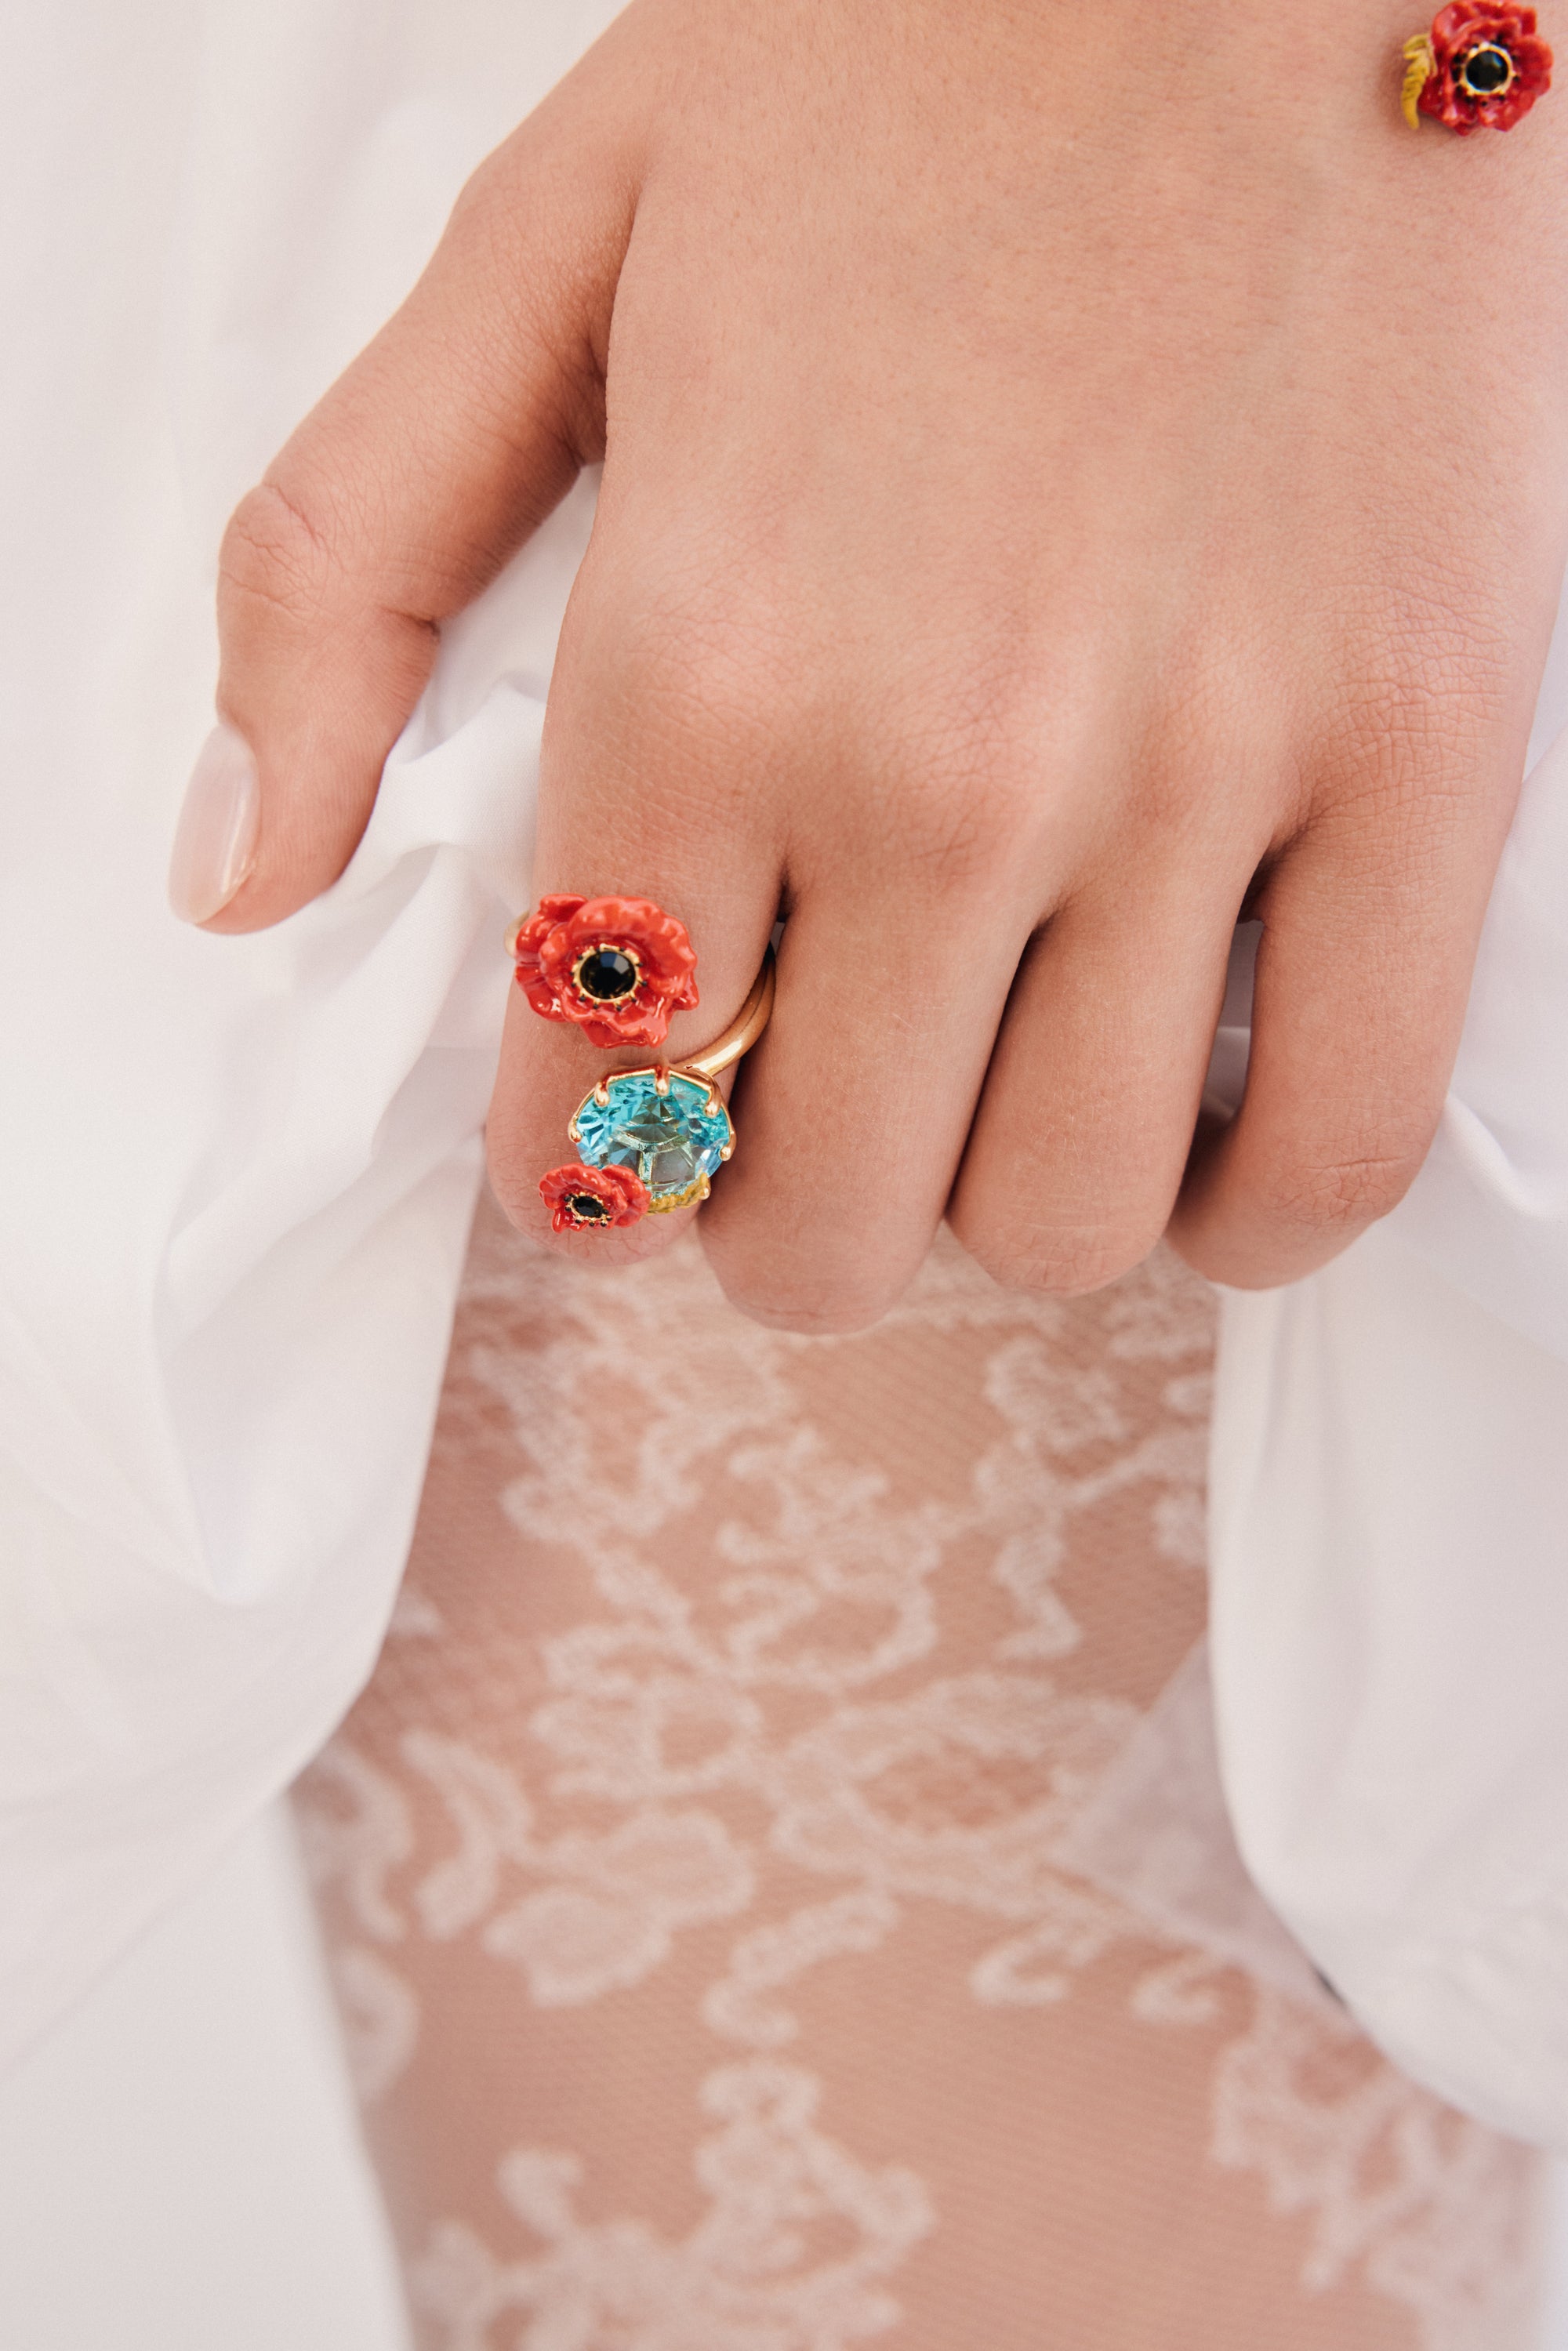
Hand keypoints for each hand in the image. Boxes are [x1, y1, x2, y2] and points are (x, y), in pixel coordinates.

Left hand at [186, 0, 1567, 1327]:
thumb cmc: (909, 55)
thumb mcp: (546, 254)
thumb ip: (344, 574)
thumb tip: (239, 872)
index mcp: (705, 652)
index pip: (602, 1098)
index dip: (597, 1172)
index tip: (629, 1140)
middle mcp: (942, 757)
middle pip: (831, 1219)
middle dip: (785, 1217)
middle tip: (808, 1115)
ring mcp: (1201, 766)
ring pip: (1065, 1215)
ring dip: (997, 1207)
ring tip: (997, 1087)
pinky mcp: (1422, 746)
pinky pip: (1335, 1140)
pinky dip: (1251, 1211)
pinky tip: (1200, 1135)